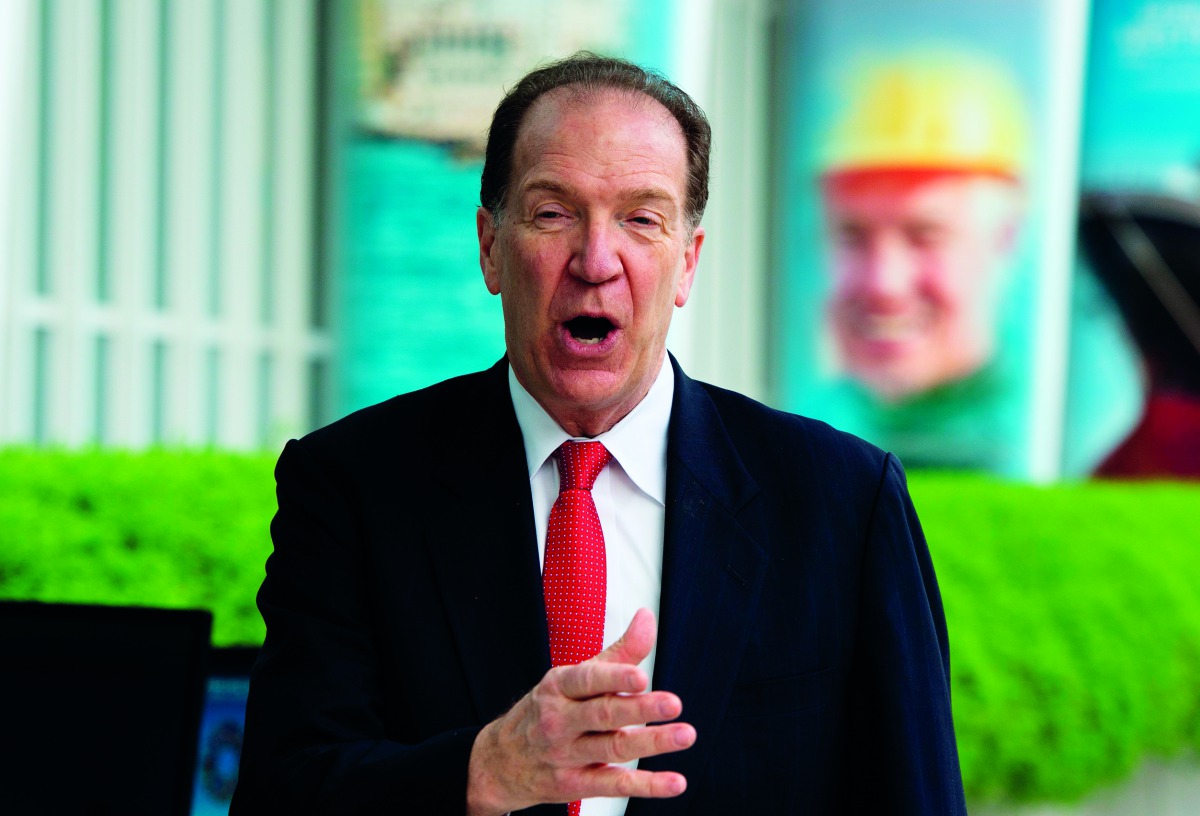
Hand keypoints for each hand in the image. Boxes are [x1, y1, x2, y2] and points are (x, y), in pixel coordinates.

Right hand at [465, 608, 694, 815]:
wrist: (502, 760)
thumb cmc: (550, 709)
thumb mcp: (575, 678)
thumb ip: (618, 653)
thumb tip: (646, 617)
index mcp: (559, 686)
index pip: (587, 680)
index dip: (614, 677)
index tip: (641, 676)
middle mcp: (559, 720)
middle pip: (603, 714)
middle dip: (639, 709)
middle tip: (673, 704)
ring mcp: (565, 755)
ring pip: (613, 748)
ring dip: (652, 743)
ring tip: (685, 734)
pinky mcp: (574, 785)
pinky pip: (613, 785)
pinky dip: (646, 785)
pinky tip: (674, 781)